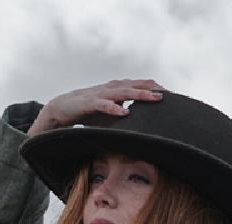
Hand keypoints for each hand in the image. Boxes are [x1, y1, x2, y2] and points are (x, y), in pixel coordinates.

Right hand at [27, 79, 164, 136]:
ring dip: (139, 94)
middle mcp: (110, 89)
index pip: (138, 85)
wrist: (61, 109)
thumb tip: (142, 129)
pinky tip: (125, 112)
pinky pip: (104, 105)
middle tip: (167, 94)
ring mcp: (100, 94)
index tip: (170, 94)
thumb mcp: (110, 115)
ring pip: (123, 92)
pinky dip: (115, 107)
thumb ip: (124, 117)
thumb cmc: (88, 113)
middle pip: (135, 86)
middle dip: (151, 89)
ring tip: (153, 98)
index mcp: (116, 90)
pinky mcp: (89, 103)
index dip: (153, 88)